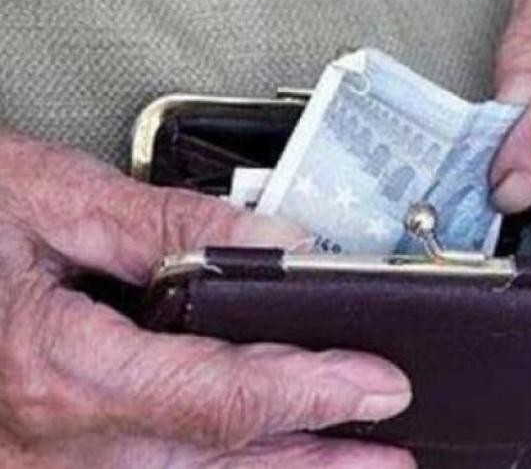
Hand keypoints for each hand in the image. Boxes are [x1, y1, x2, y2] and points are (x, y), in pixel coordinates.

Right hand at [0, 135, 413, 467]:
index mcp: (54, 370)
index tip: (379, 385)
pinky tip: (252, 465)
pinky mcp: (34, 462)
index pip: (221, 400)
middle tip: (387, 451)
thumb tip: (273, 241)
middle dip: (312, 458)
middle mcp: (44, 447)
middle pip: (214, 462)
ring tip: (346, 468)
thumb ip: (164, 223)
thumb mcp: (44, 198)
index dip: (313, 394)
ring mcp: (35, 468)